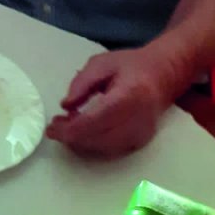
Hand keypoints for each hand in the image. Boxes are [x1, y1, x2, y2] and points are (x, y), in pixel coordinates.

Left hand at [45, 46, 184, 156]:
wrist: (163, 75)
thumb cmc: (131, 65)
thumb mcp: (101, 63)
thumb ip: (82, 83)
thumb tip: (65, 106)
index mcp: (128, 96)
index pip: (95, 121)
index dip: (70, 129)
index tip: (51, 127)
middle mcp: (138, 120)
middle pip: (98, 139)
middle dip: (71, 137)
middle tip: (54, 127)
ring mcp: (142, 134)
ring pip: (103, 148)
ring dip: (80, 142)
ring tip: (65, 128)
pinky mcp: (141, 141)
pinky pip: (112, 150)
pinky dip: (93, 145)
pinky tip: (82, 133)